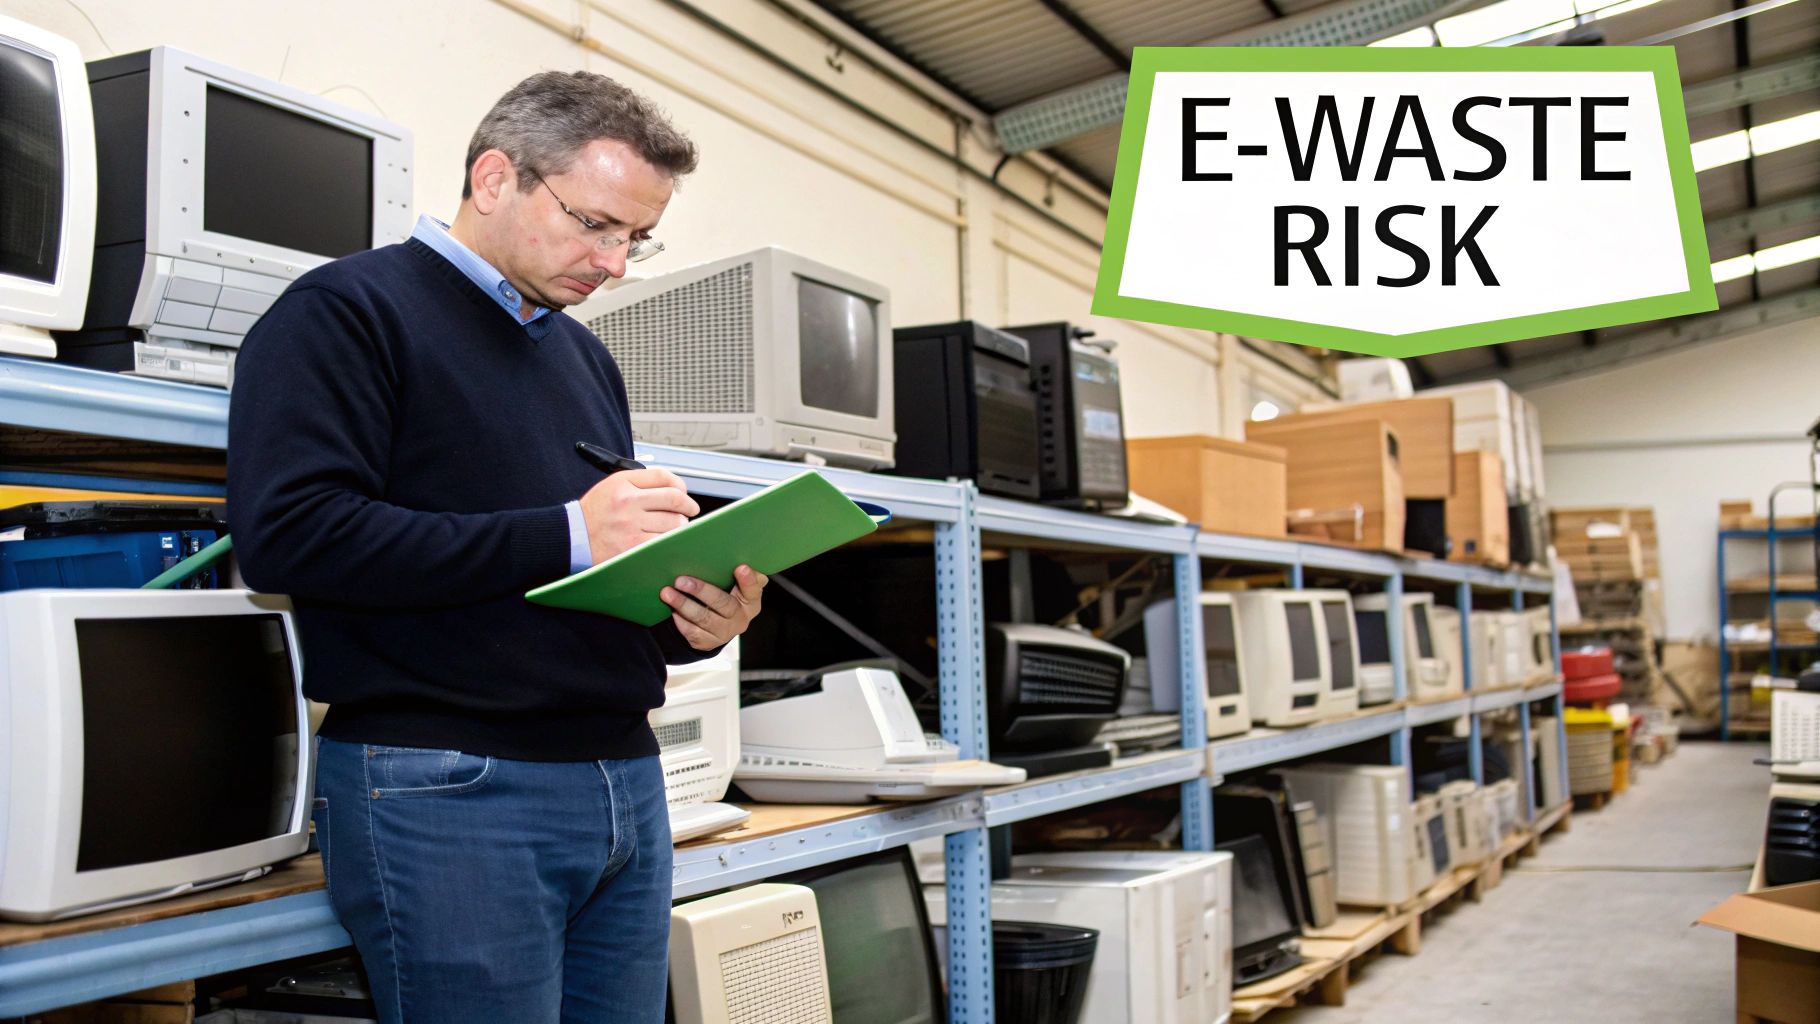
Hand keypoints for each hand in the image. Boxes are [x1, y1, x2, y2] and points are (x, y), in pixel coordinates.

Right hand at [578, 468, 699, 563]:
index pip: (662, 476)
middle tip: (690, 511)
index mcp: (622, 483)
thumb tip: (674, 488)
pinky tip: (668, 541)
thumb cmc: (593, 514)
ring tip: (675, 527)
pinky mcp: (632, 546)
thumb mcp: (611, 487)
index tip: (684, 492)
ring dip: (680, 525)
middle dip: (687, 506)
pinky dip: (671, 541)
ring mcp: (630, 525)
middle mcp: (627, 501)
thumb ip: (639, 484)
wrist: (571, 536)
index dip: (680, 485)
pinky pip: (664, 542)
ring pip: (673, 523)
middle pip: (674, 499)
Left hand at [662, 565, 767, 650]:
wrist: (717, 624)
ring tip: (667, 592)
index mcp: (751, 601)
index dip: (748, 580)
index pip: (754, 590)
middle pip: (723, 604)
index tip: (740, 567)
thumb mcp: (736, 585)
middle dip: (701, 591)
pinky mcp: (707, 642)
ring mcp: (724, 633)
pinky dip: (680, 619)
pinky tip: (671, 609)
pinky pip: (692, 631)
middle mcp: (740, 619)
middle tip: (681, 580)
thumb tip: (730, 554)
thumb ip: (736, 571)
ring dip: (683, 604)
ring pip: (703, 618)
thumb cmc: (726, 595)